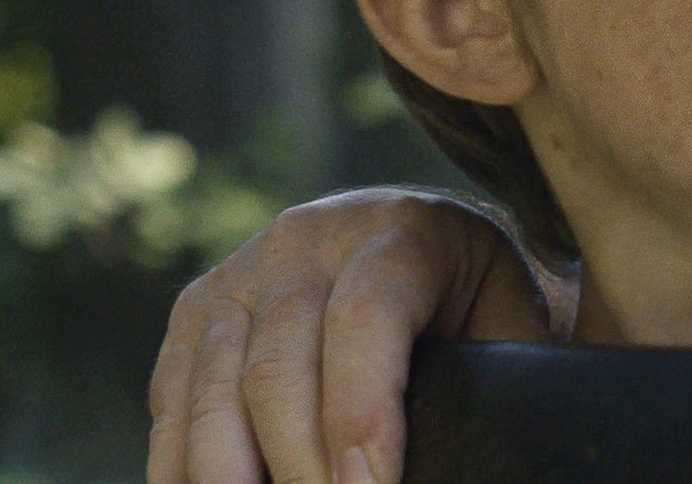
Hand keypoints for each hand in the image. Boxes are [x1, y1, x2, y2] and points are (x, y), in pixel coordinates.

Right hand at [146, 188, 560, 483]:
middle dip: (301, 470)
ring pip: (210, 391)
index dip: (362, 414)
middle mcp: (305, 241)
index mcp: (398, 232)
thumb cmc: (473, 297)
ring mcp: (238, 273)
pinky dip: (183, 467)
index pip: (365, 322)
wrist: (413, 234)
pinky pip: (172, 400)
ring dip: (231, 479)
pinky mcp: (193, 312)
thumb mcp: (507, 318)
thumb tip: (519, 449)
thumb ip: (508, 373)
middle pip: (278, 371)